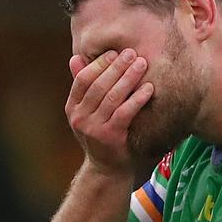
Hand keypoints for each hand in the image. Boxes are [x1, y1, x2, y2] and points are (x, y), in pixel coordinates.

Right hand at [65, 49, 153, 174]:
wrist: (107, 169)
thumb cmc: (100, 133)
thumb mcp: (87, 112)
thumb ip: (84, 86)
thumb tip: (75, 58)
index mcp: (72, 107)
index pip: (83, 79)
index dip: (99, 64)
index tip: (115, 52)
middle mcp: (79, 117)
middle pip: (98, 85)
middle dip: (116, 67)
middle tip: (132, 53)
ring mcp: (93, 128)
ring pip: (112, 97)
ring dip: (128, 78)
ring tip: (142, 64)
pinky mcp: (110, 136)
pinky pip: (125, 112)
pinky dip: (137, 98)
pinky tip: (149, 88)